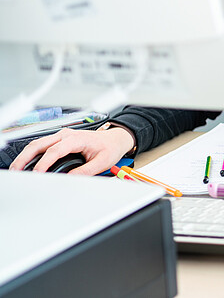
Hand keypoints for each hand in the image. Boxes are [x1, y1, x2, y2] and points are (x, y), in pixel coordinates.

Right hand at [8, 127, 134, 175]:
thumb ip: (86, 171)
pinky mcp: (60, 140)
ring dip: (25, 156)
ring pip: (37, 143)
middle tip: (17, 171)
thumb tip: (69, 179)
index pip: (55, 150)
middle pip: (39, 144)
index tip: (37, 174)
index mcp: (77, 138)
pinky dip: (31, 154)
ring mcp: (62, 136)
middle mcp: (66, 135)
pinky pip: (42, 145)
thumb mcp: (102, 162)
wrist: (115, 138)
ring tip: (17, 169)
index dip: (44, 163)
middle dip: (25, 158)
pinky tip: (27, 164)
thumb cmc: (109, 147)